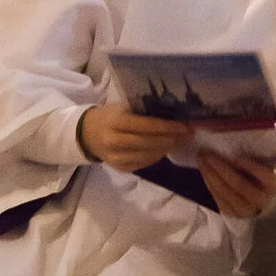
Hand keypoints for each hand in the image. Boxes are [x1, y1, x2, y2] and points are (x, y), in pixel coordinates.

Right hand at [79, 103, 193, 172]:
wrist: (87, 134)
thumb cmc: (110, 116)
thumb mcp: (123, 107)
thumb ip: (143, 111)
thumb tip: (173, 112)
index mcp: (116, 122)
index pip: (146, 126)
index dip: (167, 127)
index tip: (184, 126)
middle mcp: (114, 142)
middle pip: (149, 143)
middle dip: (171, 139)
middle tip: (187, 134)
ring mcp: (116, 158)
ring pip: (148, 156)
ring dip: (166, 148)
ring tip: (180, 141)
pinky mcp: (120, 168)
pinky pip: (144, 164)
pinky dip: (157, 156)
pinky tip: (165, 149)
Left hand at [197, 150, 275, 217]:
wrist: (260, 202)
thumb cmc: (260, 178)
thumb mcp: (263, 167)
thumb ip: (254, 159)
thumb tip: (233, 149)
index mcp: (272, 186)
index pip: (263, 175)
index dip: (250, 167)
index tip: (237, 157)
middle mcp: (261, 200)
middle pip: (239, 184)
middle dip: (221, 167)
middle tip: (208, 154)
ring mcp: (246, 210)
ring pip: (225, 192)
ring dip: (210, 175)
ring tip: (202, 160)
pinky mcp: (233, 214)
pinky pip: (218, 199)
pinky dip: (210, 184)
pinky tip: (204, 172)